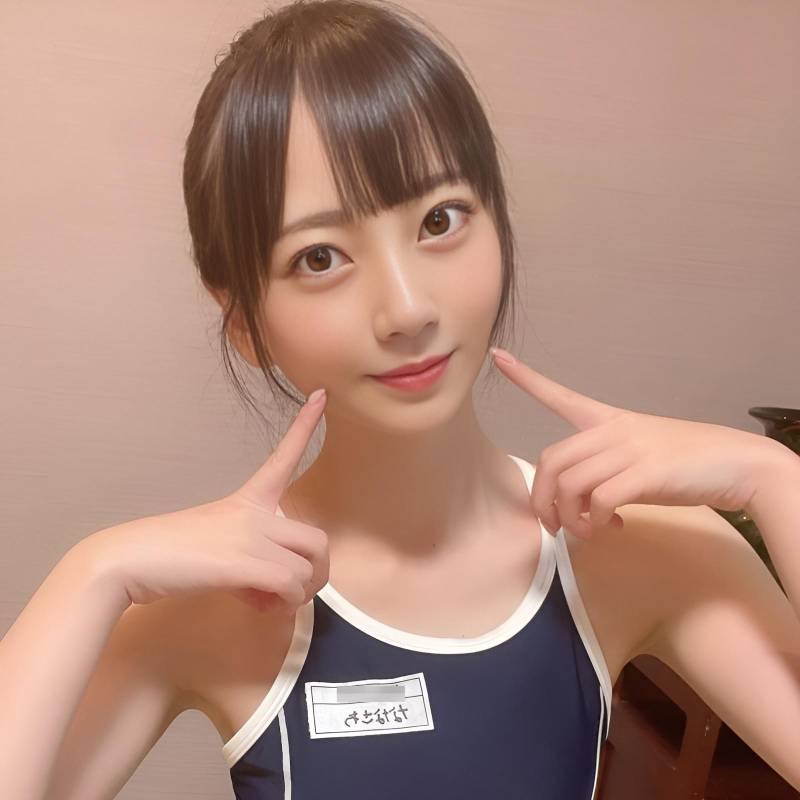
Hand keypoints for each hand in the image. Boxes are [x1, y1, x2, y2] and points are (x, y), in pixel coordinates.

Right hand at [81, 389, 329, 613]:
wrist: (128, 560)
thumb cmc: (168, 553)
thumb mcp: (216, 542)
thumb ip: (249, 555)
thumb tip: (274, 591)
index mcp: (246, 500)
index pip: (282, 458)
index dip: (305, 426)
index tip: (321, 395)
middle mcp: (254, 514)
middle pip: (318, 541)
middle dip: (315, 575)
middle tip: (288, 593)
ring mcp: (249, 536)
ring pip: (307, 569)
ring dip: (295, 596)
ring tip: (266, 603)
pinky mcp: (242, 563)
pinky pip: (289, 585)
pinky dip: (282, 605)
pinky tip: (258, 606)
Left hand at [490, 348, 790, 538]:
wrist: (737, 463)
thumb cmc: (684, 462)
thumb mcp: (638, 455)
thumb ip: (603, 469)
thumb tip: (578, 505)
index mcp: (608, 420)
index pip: (560, 395)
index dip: (527, 379)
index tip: (497, 357)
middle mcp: (613, 430)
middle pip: (551, 460)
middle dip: (542, 499)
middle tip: (553, 525)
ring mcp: (629, 450)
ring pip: (571, 483)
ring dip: (570, 518)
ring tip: (587, 531)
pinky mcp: (646, 474)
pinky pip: (600, 501)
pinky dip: (597, 523)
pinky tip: (612, 528)